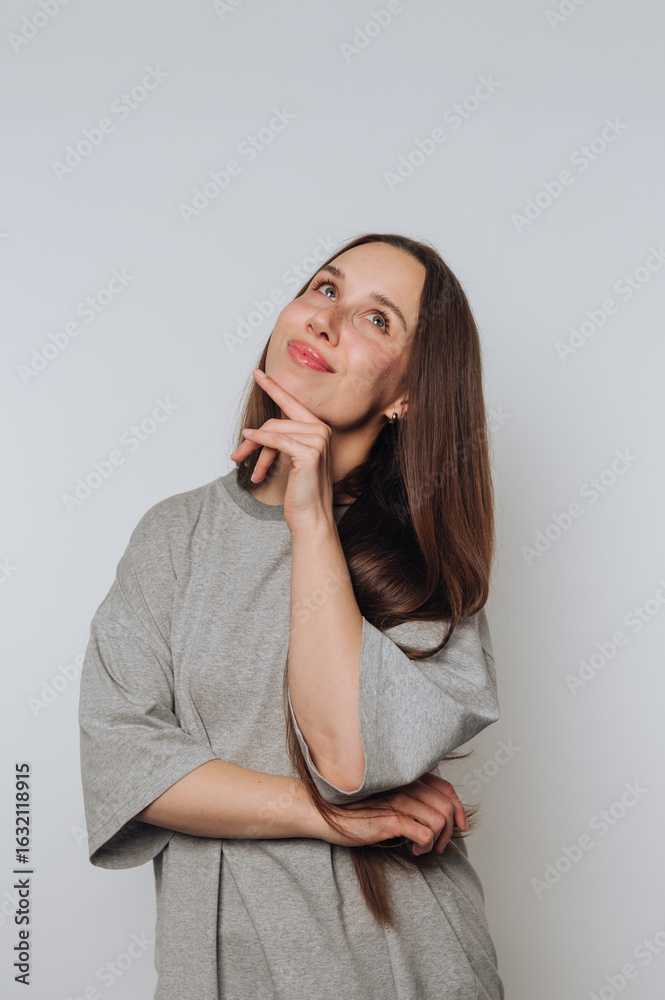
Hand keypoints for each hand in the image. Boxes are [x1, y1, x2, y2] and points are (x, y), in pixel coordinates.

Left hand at [230, 369, 334, 532]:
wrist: (311, 517)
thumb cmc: (300, 493)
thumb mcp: (288, 461)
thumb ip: (278, 442)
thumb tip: (252, 433)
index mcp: (318, 430)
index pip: (291, 403)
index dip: (273, 388)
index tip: (257, 373)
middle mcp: (321, 430)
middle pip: (276, 422)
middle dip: (252, 440)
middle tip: (237, 456)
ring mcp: (317, 440)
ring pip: (273, 432)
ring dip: (254, 451)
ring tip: (250, 470)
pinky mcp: (309, 452)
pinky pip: (275, 440)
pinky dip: (258, 443)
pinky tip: (246, 446)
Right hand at [308, 773, 467, 854]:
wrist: (324, 811)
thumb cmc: (353, 808)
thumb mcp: (384, 798)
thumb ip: (405, 799)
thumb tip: (429, 816)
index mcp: (406, 779)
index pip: (447, 788)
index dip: (459, 808)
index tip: (460, 826)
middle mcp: (406, 787)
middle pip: (448, 805)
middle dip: (452, 829)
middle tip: (441, 844)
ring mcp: (398, 802)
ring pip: (440, 819)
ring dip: (439, 839)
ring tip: (425, 848)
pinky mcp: (390, 819)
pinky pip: (425, 833)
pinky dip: (426, 846)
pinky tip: (413, 850)